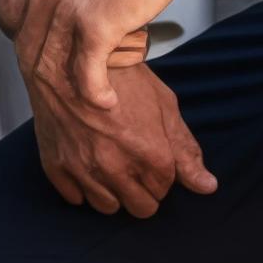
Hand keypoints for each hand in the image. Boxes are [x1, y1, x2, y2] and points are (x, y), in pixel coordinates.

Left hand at [1, 0, 199, 128]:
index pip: (11, 6)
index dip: (22, 30)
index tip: (39, 44)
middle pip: (28, 38)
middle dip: (41, 65)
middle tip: (59, 83)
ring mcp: (66, 4)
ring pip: (52, 61)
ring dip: (66, 87)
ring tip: (81, 100)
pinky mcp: (96, 24)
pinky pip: (86, 73)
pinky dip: (95, 93)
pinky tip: (106, 101)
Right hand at [31, 59, 212, 216]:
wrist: (70, 54)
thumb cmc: (121, 74)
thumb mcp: (163, 105)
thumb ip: (185, 150)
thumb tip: (207, 187)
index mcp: (149, 154)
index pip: (164, 190)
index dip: (161, 173)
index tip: (152, 154)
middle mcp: (116, 168)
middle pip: (140, 209)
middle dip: (143, 190)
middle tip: (135, 164)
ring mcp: (83, 169)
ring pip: (108, 208)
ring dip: (113, 191)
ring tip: (110, 164)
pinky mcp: (55, 165)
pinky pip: (74, 198)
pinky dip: (82, 186)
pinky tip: (86, 163)